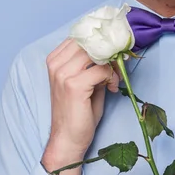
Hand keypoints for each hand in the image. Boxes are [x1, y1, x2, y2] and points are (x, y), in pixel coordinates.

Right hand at [44, 37, 119, 163]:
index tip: (116, 52)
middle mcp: (56, 63)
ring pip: (98, 54)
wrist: (67, 139)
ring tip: (114, 81)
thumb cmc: (78, 112)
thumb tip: (115, 51)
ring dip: (112, 65)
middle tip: (119, 67)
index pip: (81, 35)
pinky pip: (102, 70)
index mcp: (55, 59)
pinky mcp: (74, 85)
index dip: (102, 41)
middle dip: (110, 52)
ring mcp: (63, 73)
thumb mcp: (85, 81)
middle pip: (91, 42)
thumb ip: (94, 64)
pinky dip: (112, 77)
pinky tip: (112, 88)